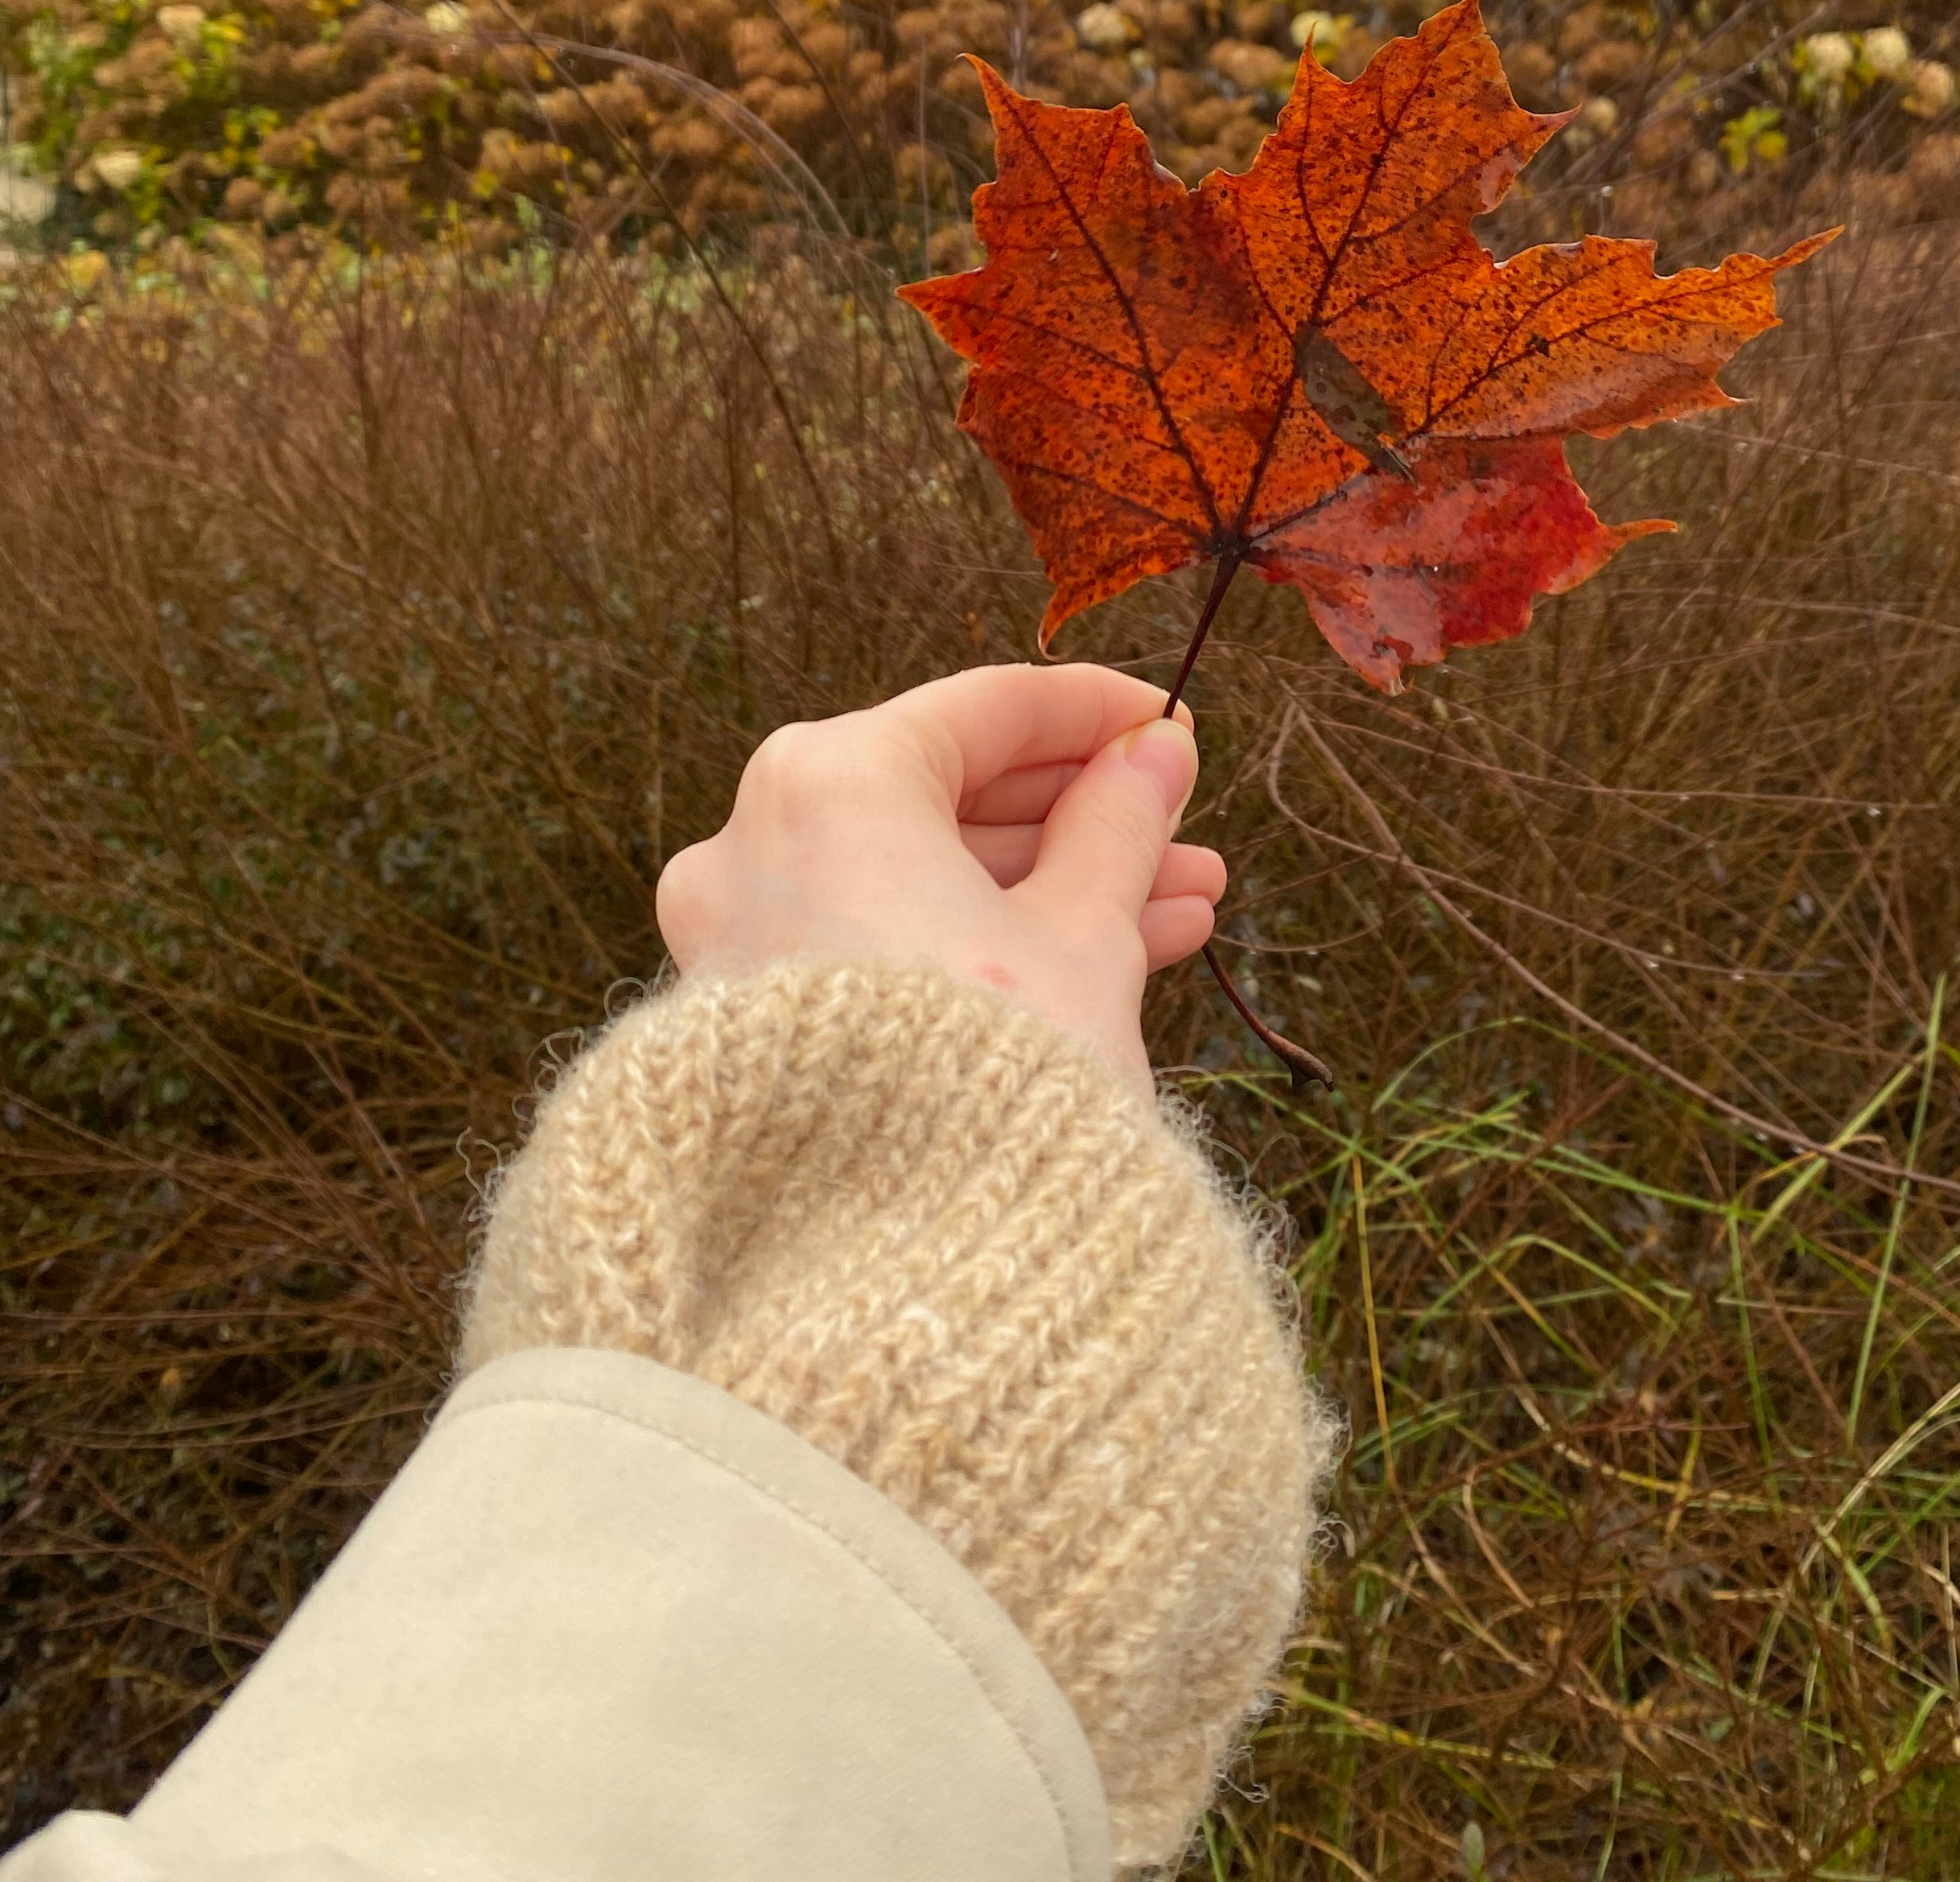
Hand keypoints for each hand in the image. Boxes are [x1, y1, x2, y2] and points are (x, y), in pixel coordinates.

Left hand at [656, 664, 1219, 1098]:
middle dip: (1083, 821)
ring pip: (923, 881)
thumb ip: (1117, 824)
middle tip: (1184, 831)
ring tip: (1183, 907)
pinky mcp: (753, 1023)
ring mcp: (742, 940)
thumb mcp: (1080, 933)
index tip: (1169, 722)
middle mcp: (755, 846)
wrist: (900, 1282)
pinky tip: (1112, 957)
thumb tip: (1156, 754)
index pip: (978, 710)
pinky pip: (884, 944)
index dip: (1092, 714)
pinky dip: (981, 943)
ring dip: (1052, 888)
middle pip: (948, 802)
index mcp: (826, 783)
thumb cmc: (989, 1082)